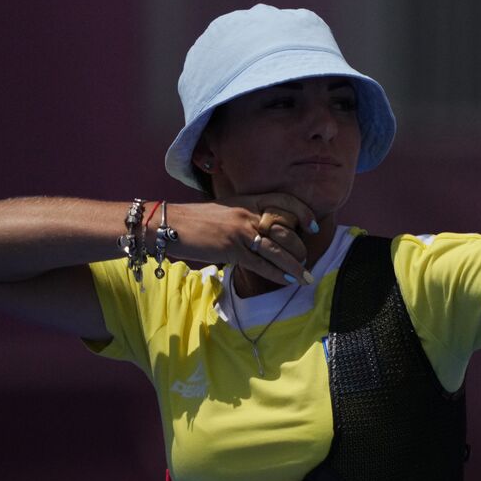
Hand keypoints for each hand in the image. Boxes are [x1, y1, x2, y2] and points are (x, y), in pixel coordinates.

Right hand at [164, 194, 316, 286]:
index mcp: (248, 199)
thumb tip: (265, 231)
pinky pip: (260, 264)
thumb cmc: (196, 220)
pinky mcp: (231, 249)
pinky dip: (277, 273)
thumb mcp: (226, 209)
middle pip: (285, 229)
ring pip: (277, 249)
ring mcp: (240, 231)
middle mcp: (248, 213)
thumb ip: (247, 216)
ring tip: (305, 277)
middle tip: (304, 258)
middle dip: (299, 247)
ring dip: (294, 265)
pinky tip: (287, 280)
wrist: (167, 224)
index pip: (285, 201)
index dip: (303, 212)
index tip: (312, 226)